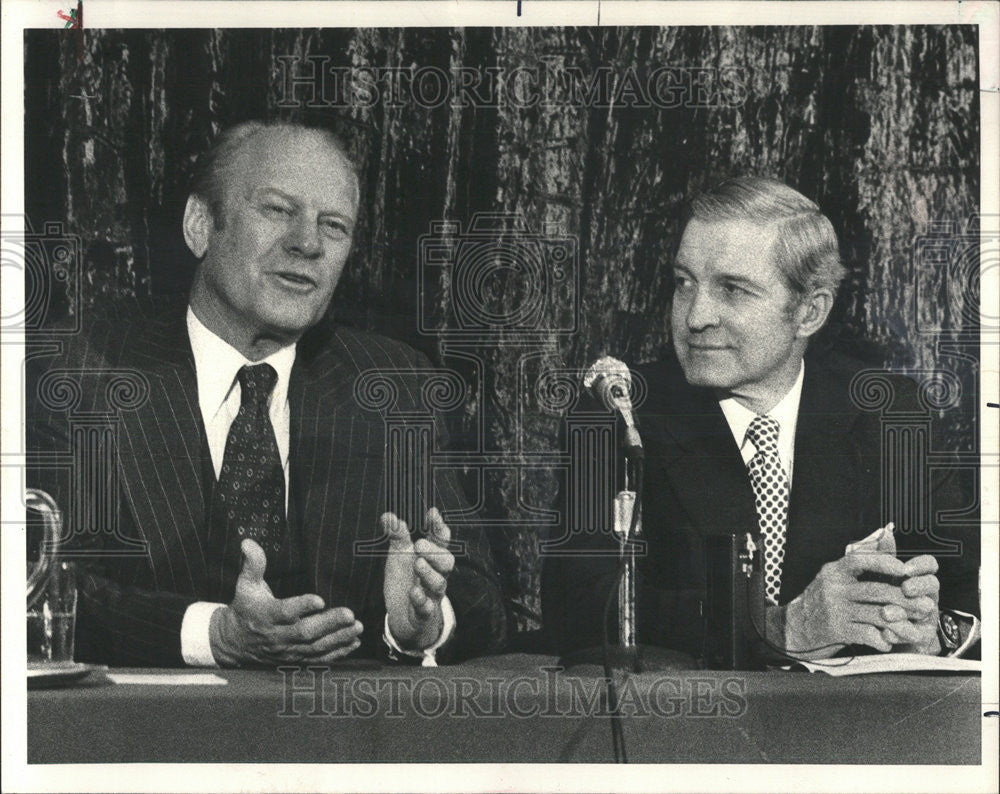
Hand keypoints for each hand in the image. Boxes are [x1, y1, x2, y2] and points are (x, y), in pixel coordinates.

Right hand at [209, 539, 362, 666]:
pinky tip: (354, 643)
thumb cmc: (246, 607)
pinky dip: (337, 653)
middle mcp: (278, 635)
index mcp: (266, 615)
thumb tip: (248, 542)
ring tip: (357, 627)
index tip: (320, 600)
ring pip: (315, 647)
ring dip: (338, 638)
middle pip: (305, 632)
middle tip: (350, 614)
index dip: (302, 607)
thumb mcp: (246, 585)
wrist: (235, 642)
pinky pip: (318, 659)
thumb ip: (253, 564)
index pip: (284, 612)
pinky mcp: (295, 659)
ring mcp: (288, 650)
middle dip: (329, 624)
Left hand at [382, 507, 454, 650]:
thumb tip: (387, 516)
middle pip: (446, 561)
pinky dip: (421, 600)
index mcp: (432, 556)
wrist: (402, 613)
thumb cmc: (406, 577)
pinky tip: (414, 592)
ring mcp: (431, 594)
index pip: (441, 540)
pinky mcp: (423, 612)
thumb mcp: (399, 555)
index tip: (432, 513)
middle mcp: (436, 574)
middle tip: (419, 544)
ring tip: (417, 564)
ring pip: (439, 584)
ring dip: (429, 573)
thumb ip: (396, 536)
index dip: (438, 527)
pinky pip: (427, 607)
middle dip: (435, 552)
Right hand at [782, 552, 934, 658]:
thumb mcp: (835, 574)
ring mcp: (834, 609)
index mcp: (834, 570)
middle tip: (926, 606)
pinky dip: (881, 640)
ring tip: (916, 627)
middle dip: (905, 600)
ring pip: (876, 615)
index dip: (885, 563)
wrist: (796, 625)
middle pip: (875, 591)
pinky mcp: (836, 630)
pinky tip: (888, 641)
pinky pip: (867, 634)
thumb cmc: (822, 598)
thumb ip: (864, 555)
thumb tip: (887, 534)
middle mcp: (833, 588)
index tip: (905, 570)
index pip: (860, 560)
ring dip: (901, 623)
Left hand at [880, 555, 940, 653]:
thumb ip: (883, 555)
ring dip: (905, 610)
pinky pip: (915, 635)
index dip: (921, 565)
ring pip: (925, 610)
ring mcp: (926, 615)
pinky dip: (899, 633)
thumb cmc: (878, 597)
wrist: (874, 631)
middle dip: (919, 585)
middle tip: (904, 589)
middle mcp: (926, 594)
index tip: (905, 569)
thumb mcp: (878, 575)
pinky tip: (884, 632)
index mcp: (917, 576)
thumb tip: (886, 532)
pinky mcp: (920, 635)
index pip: (930, 564)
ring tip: (885, 612)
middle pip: (934, 584)